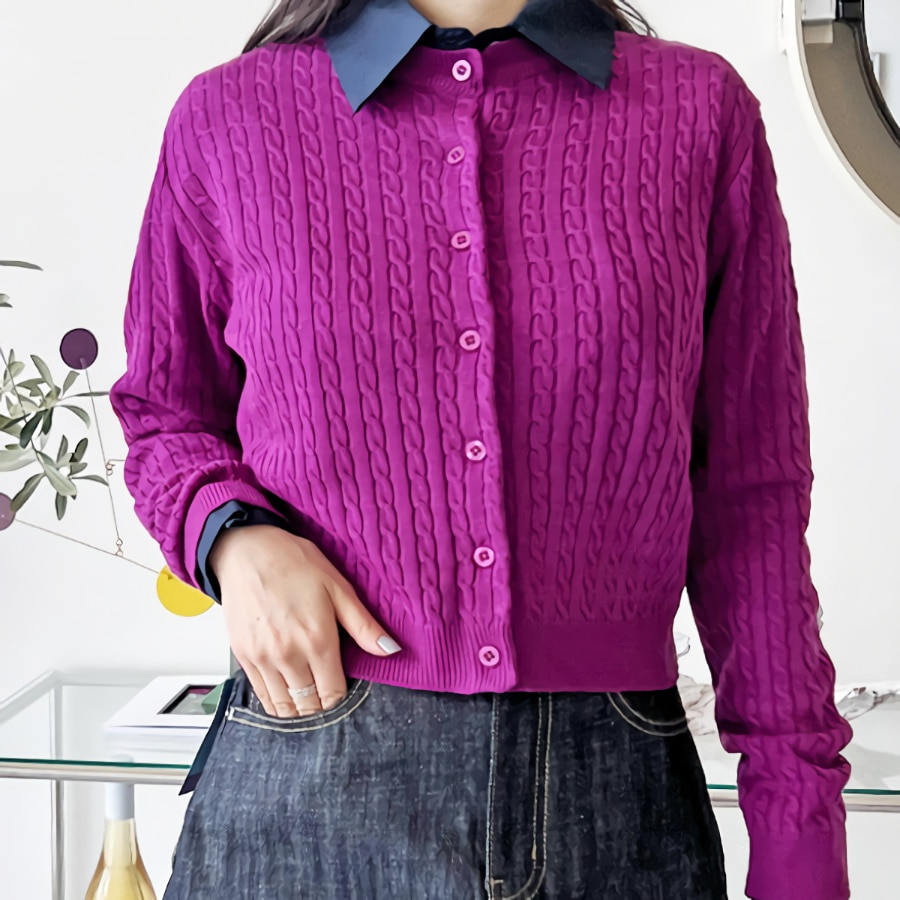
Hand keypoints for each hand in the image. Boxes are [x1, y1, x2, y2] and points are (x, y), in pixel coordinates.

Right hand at [210, 525, 401, 717]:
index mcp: (317, 640)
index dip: (342, 697)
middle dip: (322, 706)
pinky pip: (261, 696)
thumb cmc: (294, 563)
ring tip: (307, 695)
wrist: (248, 550)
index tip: (343, 686)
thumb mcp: (338, 588)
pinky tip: (285, 690)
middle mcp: (288, 655)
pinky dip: (275, 701)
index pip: (334, 694)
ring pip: (284, 707)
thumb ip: (364, 625)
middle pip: (310, 706)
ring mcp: (263, 658)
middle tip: (326, 692)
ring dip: (299, 709)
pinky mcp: (243, 656)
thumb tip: (391, 650)